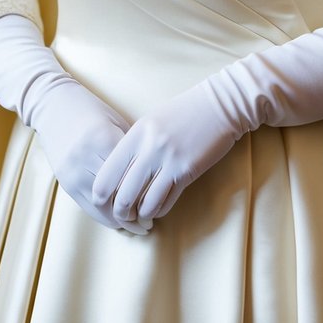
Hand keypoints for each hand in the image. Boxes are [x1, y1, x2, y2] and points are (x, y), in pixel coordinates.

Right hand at [0, 13, 149, 234]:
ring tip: (136, 226)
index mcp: (102, 139)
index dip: (145, 191)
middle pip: (115, 194)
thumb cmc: (91, 110)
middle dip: (134, 212)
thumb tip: (151, 176)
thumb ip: (130, 149)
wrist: (53, 106)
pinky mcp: (64, 181)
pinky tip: (117, 220)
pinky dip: (103, 216)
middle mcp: (85, 158)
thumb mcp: (115, 122)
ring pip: (100, 206)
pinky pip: (86, 206)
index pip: (129, 174)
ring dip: (119, 220)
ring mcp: (72, 171)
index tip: (158, 200)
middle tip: (150, 222)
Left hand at [93, 80, 237, 224]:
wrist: (221, 105)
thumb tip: (118, 177)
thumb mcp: (152, 123)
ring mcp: (168, 160)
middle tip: (124, 217)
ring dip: (140, 215)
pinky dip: (158, 211)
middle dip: (120, 213)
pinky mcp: (186, 171)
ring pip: (143, 203)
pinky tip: (158, 208)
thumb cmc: (185, 112)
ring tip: (141, 216)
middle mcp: (148, 148)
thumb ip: (134, 146)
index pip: (105, 175)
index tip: (105, 203)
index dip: (101, 196)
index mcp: (135, 134)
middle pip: (121, 195)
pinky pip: (164, 202)